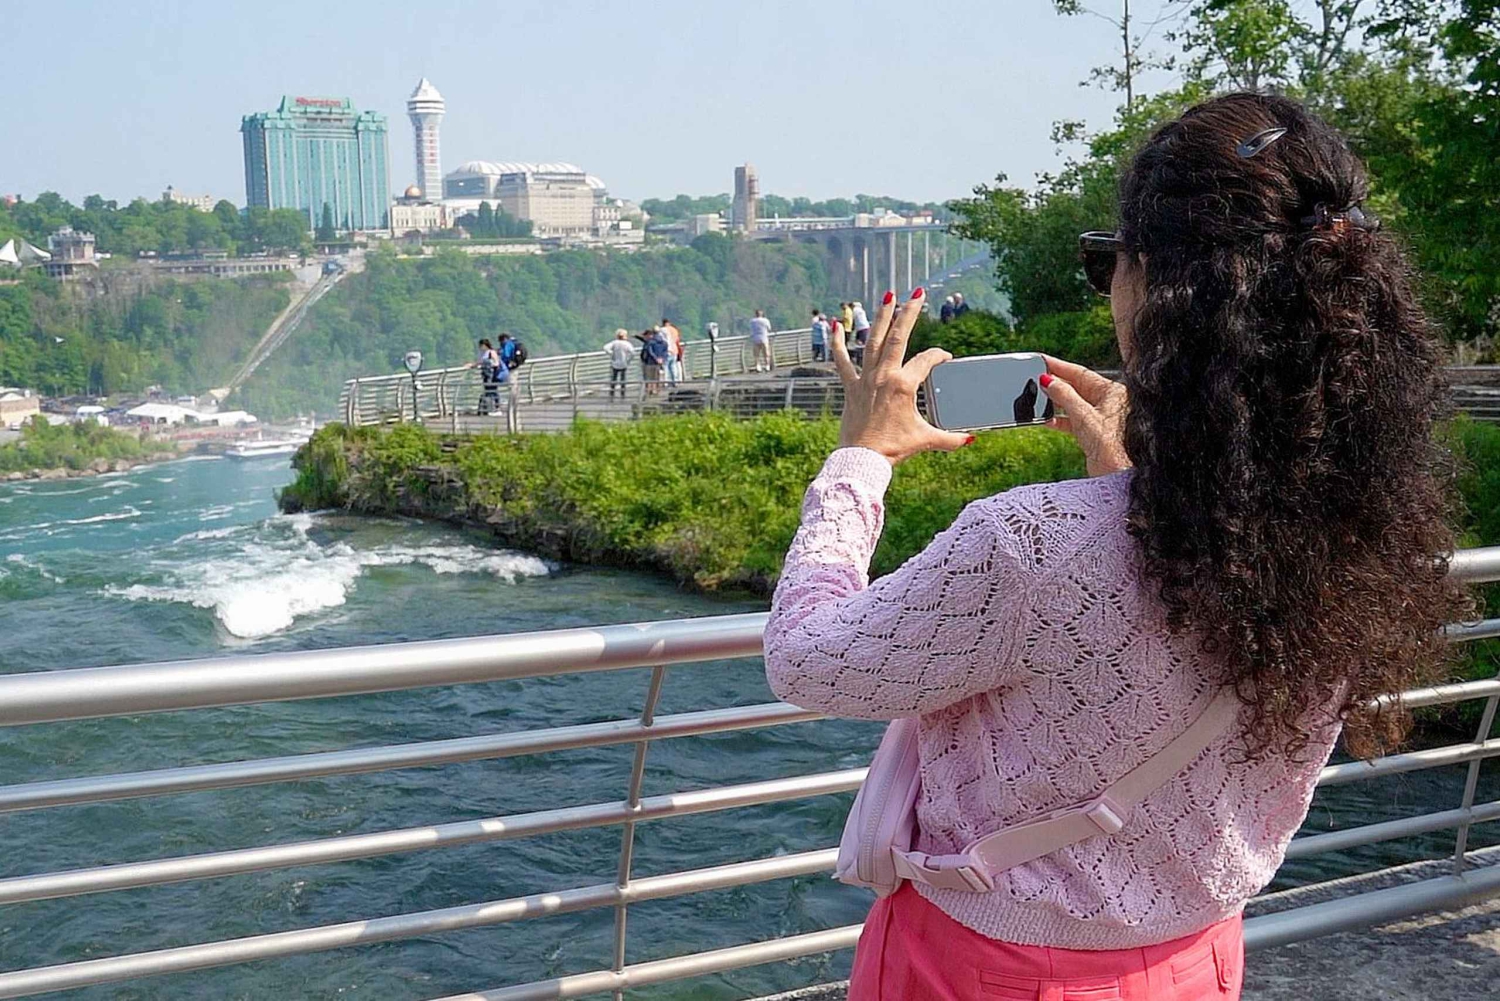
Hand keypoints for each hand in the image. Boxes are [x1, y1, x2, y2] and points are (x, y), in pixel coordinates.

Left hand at [833, 289, 970, 464]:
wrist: (862, 459)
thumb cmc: (893, 449)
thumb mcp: (925, 440)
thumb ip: (950, 439)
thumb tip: (970, 441)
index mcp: (904, 385)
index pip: (926, 360)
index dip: (939, 356)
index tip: (945, 357)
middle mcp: (884, 376)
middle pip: (898, 337)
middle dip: (909, 312)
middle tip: (917, 293)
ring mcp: (865, 379)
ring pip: (873, 341)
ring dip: (881, 317)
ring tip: (887, 296)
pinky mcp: (851, 386)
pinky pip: (842, 360)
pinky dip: (837, 342)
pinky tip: (834, 324)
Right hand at [1040, 356, 1130, 476]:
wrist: (1119, 475)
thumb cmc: (1111, 444)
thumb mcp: (1083, 415)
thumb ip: (1064, 396)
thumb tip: (1048, 380)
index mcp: (1111, 391)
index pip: (1081, 373)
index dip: (1059, 366)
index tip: (1042, 360)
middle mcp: (1108, 402)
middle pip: (1077, 387)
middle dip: (1056, 384)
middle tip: (1035, 378)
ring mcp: (1101, 418)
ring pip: (1073, 405)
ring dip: (1056, 403)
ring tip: (1037, 398)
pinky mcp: (1094, 434)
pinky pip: (1073, 421)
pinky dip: (1060, 420)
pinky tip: (1047, 421)